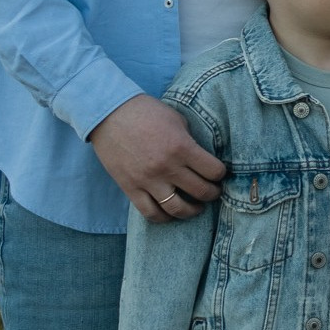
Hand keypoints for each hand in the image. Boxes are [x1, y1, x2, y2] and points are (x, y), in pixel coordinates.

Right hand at [89, 95, 226, 221]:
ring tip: (196, 207)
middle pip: (201, 192)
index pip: (214, 171)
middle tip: (213, 191)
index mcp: (182, 147)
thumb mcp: (177, 120)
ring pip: (178, 209)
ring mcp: (148, 180)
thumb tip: (203, 157)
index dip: (221, 174)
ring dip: (192, 211)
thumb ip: (191, 140)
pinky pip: (150, 213)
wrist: (108, 114)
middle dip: (212, 193)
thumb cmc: (146, 112)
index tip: (219, 173)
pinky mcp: (130, 188)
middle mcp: (167, 167)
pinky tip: (170, 214)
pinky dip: (163, 218)